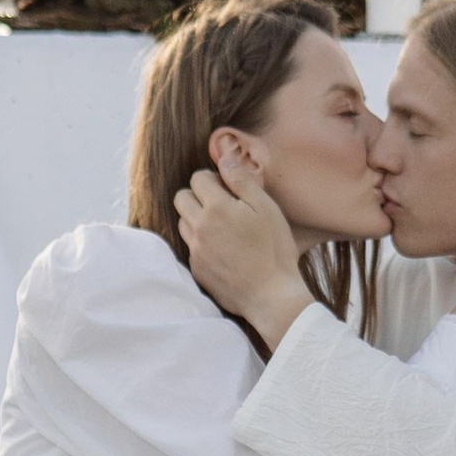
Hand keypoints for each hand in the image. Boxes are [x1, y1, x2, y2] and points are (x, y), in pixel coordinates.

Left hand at [174, 160, 312, 350]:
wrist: (271, 295)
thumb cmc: (274, 249)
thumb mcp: (265, 207)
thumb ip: (242, 180)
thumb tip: (224, 159)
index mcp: (216, 208)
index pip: (198, 178)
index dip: (213, 178)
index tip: (228, 187)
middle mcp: (199, 227)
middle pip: (181, 197)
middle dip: (198, 194)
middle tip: (222, 204)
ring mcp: (195, 250)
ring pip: (183, 221)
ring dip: (197, 217)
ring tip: (223, 226)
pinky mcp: (197, 269)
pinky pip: (190, 245)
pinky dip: (202, 241)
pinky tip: (224, 248)